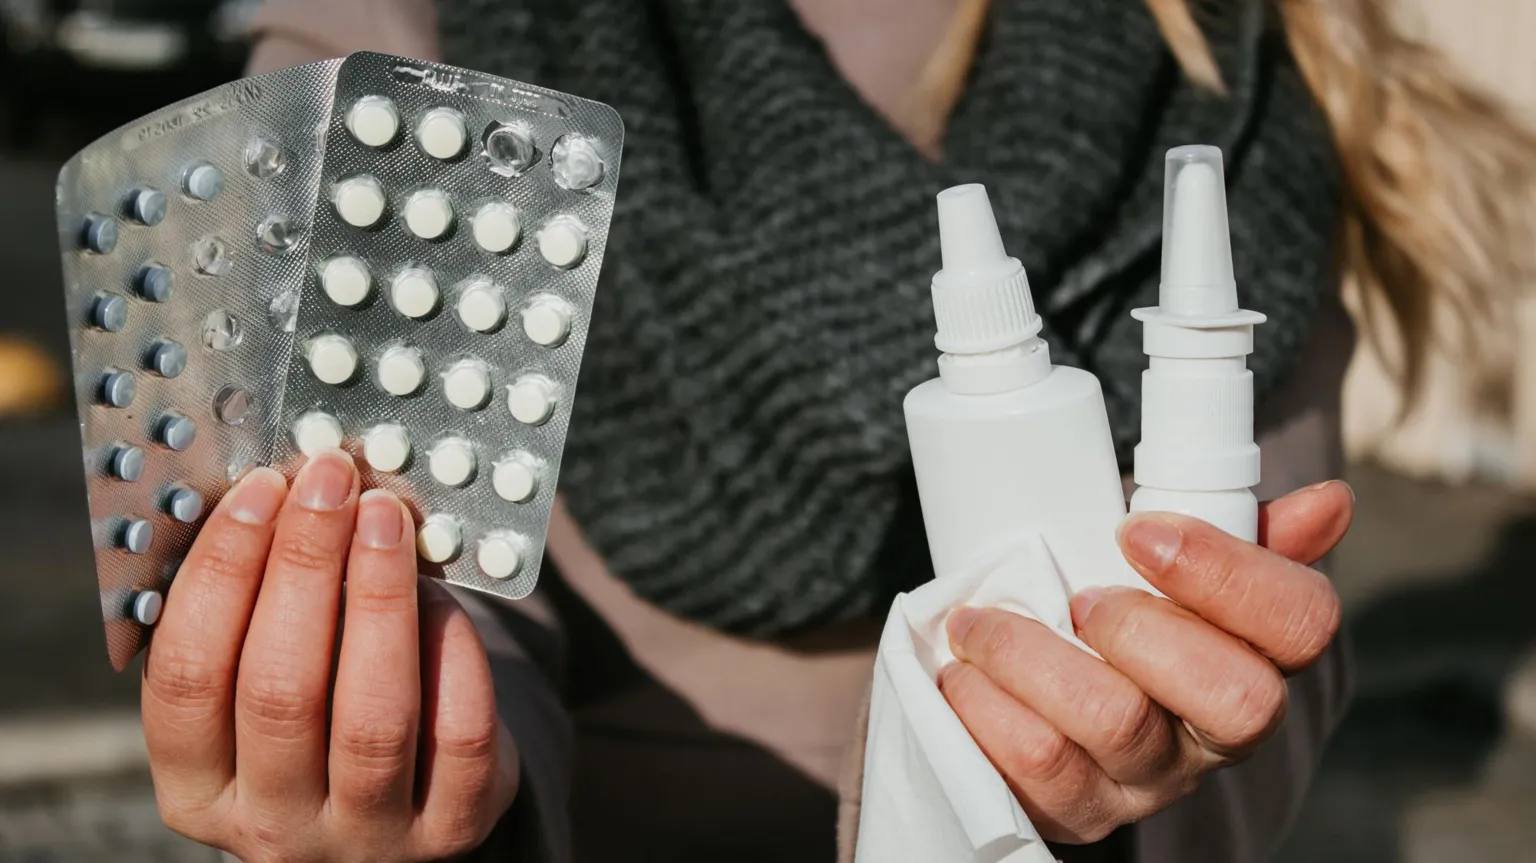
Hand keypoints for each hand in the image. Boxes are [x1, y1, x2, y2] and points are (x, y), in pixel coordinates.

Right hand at [141, 450, 518, 861]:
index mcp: (198, 788)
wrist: (412, 808)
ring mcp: (366, 836)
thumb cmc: (325, 712)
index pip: (186, 678)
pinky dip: (453, 650)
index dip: (220, 573)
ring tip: (387, 517)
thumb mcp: (263, 680)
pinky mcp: (451, 829)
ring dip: (379, 597)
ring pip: (371, 716)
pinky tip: (443, 591)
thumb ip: (256, 610)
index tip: (260, 489)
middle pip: (280, 691)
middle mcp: (273, 826)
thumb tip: (282, 488)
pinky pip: (458, 733)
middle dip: (306, 565)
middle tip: (332, 481)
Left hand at [940, 480, 1350, 842]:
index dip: (1228, 573)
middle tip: (1076, 597)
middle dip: (1142, 629)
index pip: (1302, 624)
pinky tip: (962, 674)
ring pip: (1117, 724)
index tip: (1135, 530)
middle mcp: (1216, 734)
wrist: (1017, 691)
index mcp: (1256, 657)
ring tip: (980, 623)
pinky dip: (986, 706)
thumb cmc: (1103, 607)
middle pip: (1239, 698)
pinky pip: (1038, 766)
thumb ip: (1235, 526)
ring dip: (1032, 655)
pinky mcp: (1076, 812)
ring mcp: (1146, 781)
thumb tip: (1327, 501)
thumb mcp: (1160, 561)